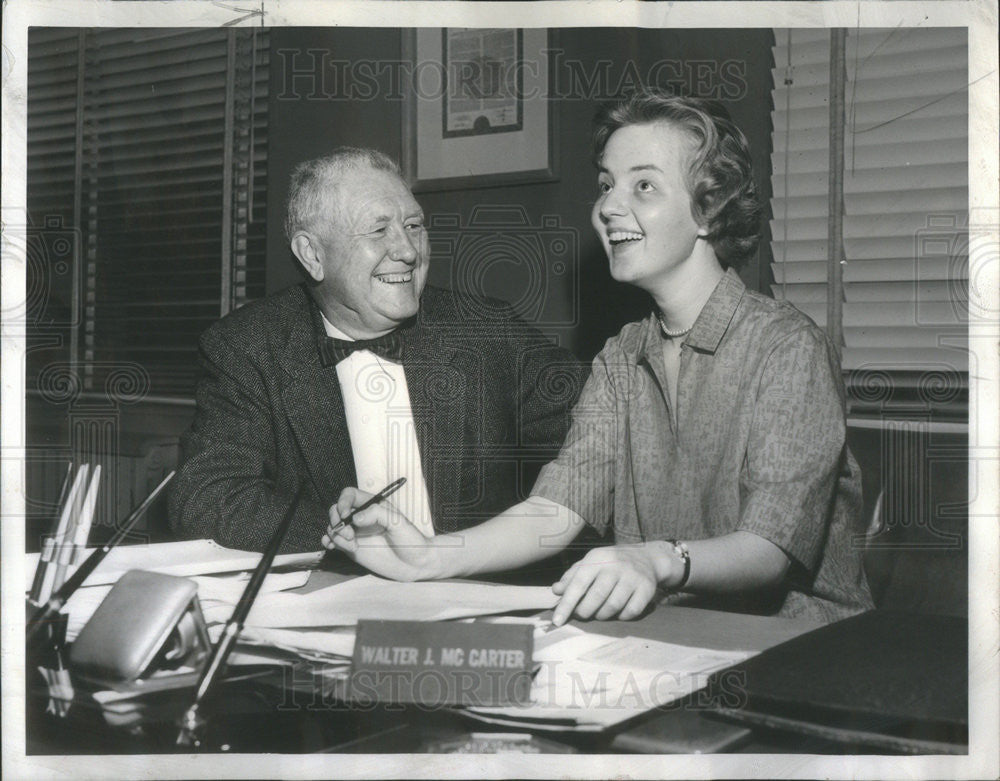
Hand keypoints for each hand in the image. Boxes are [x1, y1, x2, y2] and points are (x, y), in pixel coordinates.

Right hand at [321, 487, 438, 580]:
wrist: (415, 565)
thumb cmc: (411, 540)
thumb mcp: (398, 522)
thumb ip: (377, 514)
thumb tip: (354, 517)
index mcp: (373, 506)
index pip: (349, 495)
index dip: (343, 502)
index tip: (345, 515)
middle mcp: (361, 517)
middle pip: (336, 510)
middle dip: (337, 522)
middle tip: (349, 536)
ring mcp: (355, 533)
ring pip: (333, 527)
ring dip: (335, 535)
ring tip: (352, 547)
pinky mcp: (351, 548)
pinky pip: (333, 541)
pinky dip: (328, 542)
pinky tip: (332, 547)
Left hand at [550, 542, 670, 625]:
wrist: (646, 557)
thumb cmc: (610, 563)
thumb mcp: (590, 562)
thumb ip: (572, 576)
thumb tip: (556, 590)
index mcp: (598, 558)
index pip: (579, 583)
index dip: (567, 604)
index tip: (557, 621)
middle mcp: (616, 565)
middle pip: (596, 596)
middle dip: (584, 612)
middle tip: (581, 614)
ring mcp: (633, 576)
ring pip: (613, 606)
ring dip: (602, 616)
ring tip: (598, 613)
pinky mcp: (647, 588)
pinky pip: (631, 611)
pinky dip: (621, 617)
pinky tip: (617, 612)